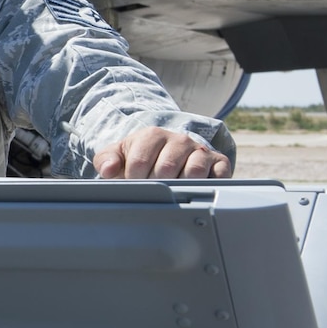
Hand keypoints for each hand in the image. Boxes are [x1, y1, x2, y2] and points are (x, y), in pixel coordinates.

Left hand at [93, 127, 231, 179]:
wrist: (167, 155)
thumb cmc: (139, 158)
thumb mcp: (119, 155)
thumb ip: (107, 160)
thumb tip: (108, 170)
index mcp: (152, 135)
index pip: (140, 162)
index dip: (133, 180)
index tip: (133, 184)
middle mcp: (179, 139)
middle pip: (167, 169)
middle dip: (156, 186)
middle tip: (152, 191)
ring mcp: (200, 150)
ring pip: (194, 172)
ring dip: (181, 187)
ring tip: (172, 192)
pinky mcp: (219, 162)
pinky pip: (220, 175)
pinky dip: (211, 186)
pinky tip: (198, 191)